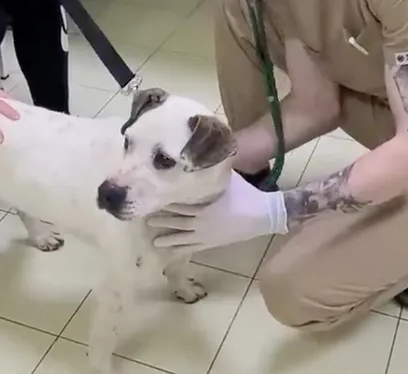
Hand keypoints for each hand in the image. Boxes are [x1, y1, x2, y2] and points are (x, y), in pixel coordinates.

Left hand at [146, 171, 288, 254]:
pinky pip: (194, 247)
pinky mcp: (213, 243)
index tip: (150, 200)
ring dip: (168, 238)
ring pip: (183, 237)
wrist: (263, 215)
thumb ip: (214, 171)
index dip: (165, 202)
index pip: (179, 203)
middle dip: (162, 221)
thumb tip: (204, 155)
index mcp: (203, 205)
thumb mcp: (228, 179)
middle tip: (145, 220)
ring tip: (154, 241)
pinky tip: (173, 252)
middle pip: (177, 221)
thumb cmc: (246, 194)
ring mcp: (206, 234)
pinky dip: (182, 249)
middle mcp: (201, 221)